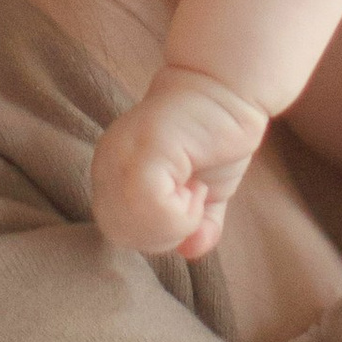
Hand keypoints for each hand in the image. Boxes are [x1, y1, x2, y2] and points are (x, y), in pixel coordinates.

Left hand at [90, 63, 273, 262]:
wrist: (232, 90)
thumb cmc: (214, 136)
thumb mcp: (205, 196)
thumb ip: (194, 226)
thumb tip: (190, 252)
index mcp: (112, 173)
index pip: (119, 232)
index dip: (157, 235)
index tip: (187, 204)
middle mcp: (109, 162)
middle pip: (121, 234)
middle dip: (165, 234)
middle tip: (193, 200)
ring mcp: (124, 153)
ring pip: (133, 226)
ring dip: (177, 222)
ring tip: (195, 188)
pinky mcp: (147, 147)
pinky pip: (153, 208)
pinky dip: (183, 212)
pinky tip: (198, 186)